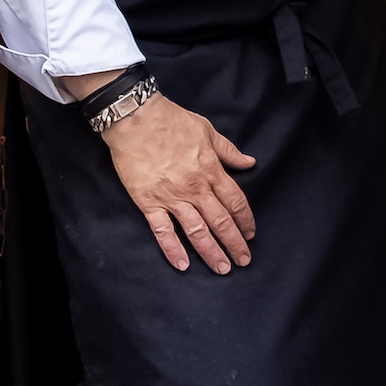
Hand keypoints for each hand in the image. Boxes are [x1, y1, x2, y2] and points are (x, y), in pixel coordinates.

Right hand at [102, 94, 255, 274]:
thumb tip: (250, 162)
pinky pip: (162, 230)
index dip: (245, 220)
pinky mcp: (149, 201)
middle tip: (243, 261)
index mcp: (210, 170)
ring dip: (211, 252)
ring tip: (222, 268)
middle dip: (234, 244)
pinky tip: (182, 264)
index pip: (235, 202)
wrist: (135, 117)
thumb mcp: (206, 129)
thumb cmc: (171, 120)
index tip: (250, 234)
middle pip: (220, 222)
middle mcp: (195, 188)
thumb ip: (228, 150)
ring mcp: (171, 197)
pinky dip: (172, 249)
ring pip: (196, 231)